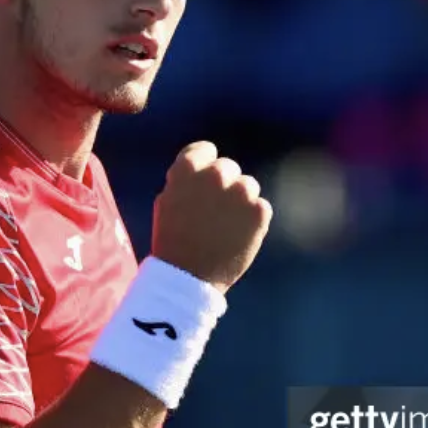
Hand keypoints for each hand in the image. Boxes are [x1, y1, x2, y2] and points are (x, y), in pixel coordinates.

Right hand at [151, 141, 271, 293]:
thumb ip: (186, 178)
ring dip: (240, 202)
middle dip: (223, 185)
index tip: (202, 186)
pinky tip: (236, 237)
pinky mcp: (260, 211)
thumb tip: (206, 166)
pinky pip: (260, 208)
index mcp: (188, 167)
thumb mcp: (167, 201)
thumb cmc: (173, 239)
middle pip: (228, 168)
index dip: (203, 167)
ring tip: (223, 228)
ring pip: (248, 187)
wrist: (188, 277)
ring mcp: (241, 192)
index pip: (205, 150)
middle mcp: (216, 174)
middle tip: (212, 213)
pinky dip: (252, 221)